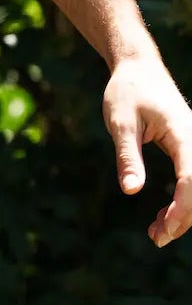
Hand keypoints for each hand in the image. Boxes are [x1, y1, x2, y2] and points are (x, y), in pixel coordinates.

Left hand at [104, 55, 191, 246]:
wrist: (137, 66)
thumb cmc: (127, 90)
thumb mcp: (120, 122)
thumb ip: (128, 155)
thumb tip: (131, 190)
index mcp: (184, 133)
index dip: (181, 209)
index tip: (162, 229)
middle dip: (183, 218)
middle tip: (156, 238)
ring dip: (183, 214)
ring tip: (156, 233)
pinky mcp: (189, 149)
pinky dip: (182, 201)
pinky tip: (162, 217)